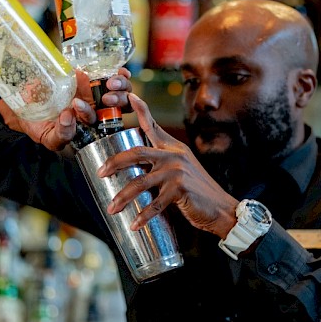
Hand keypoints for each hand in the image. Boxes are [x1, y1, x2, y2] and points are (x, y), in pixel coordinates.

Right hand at [0, 67, 132, 150]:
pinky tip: (120, 71)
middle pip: (121, 106)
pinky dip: (121, 74)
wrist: (27, 102)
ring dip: (120, 86)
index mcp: (93, 125)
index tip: (81, 106)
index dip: (105, 118)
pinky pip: (114, 75)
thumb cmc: (40, 125)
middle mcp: (99, 109)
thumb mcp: (49, 136)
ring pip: (121, 90)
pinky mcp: (93, 75)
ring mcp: (97, 91)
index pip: (108, 124)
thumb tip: (69, 117)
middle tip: (105, 98)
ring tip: (109, 83)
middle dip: (118, 100)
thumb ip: (62, 134)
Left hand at [97, 93, 238, 237]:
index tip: (128, 96)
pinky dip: (143, 216)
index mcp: (173, 149)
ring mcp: (178, 172)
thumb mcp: (182, 171)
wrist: (220, 208)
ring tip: (111, 209)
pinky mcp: (181, 190)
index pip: (153, 125)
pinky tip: (134, 225)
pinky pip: (155, 204)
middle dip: (114, 162)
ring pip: (140, 182)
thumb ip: (162, 165)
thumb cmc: (197, 192)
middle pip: (137, 153)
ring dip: (123, 197)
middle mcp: (174, 156)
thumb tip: (133, 171)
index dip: (140, 110)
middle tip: (100, 173)